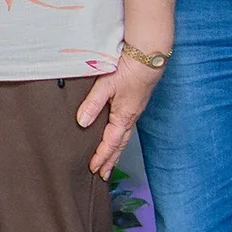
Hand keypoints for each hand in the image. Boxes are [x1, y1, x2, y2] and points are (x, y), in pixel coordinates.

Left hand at [78, 57, 164, 174]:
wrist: (149, 57)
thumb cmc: (129, 70)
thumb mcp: (106, 86)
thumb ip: (93, 104)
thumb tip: (82, 122)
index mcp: (124, 117)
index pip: (110, 143)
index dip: (101, 157)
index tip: (93, 169)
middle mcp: (130, 117)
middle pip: (119, 145)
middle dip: (111, 160)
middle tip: (103, 174)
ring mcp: (134, 111)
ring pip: (123, 137)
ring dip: (115, 150)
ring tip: (109, 161)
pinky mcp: (134, 103)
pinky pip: (126, 127)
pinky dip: (119, 137)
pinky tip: (116, 136)